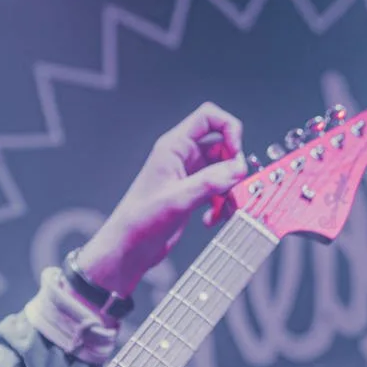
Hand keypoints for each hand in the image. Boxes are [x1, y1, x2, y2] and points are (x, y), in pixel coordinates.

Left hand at [73, 101, 248, 297]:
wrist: (128, 248)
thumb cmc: (140, 221)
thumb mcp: (178, 199)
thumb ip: (210, 182)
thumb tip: (238, 169)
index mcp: (173, 147)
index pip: (208, 117)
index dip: (229, 128)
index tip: (237, 152)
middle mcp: (182, 157)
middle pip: (223, 146)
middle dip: (234, 167)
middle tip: (235, 187)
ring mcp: (188, 175)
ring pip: (224, 171)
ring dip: (230, 190)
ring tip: (225, 209)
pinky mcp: (192, 193)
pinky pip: (218, 190)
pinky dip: (222, 203)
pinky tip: (212, 219)